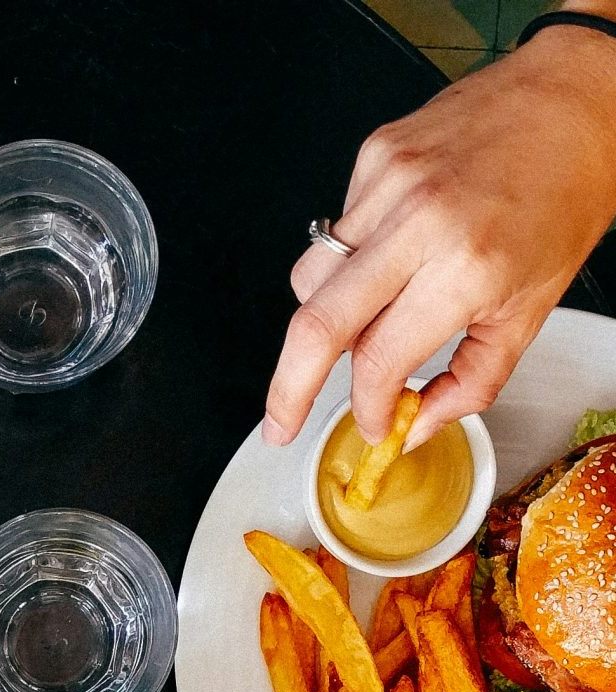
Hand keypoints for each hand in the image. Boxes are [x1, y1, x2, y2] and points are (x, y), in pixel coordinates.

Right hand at [264, 25, 615, 447]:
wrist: (578, 99)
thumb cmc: (567, 194)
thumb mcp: (532, 310)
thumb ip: (471, 382)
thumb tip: (418, 423)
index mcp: (464, 267)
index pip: (378, 361)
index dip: (367, 408)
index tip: (374, 423)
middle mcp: (418, 220)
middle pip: (315, 324)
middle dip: (288, 389)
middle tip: (281, 423)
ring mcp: (389, 180)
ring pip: (311, 278)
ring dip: (322, 322)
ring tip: (359, 328)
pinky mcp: (376, 154)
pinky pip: (336, 232)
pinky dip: (349, 264)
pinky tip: (391, 256)